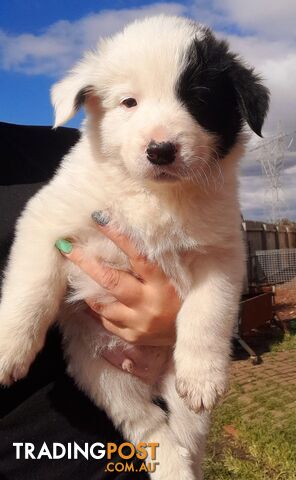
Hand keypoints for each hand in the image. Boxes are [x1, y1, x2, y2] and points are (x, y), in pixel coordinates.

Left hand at [55, 212, 180, 346]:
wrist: (196, 335)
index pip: (138, 256)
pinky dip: (98, 310)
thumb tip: (140, 234)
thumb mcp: (180, 277)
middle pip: (110, 281)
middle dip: (85, 263)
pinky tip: (94, 300)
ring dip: (88, 290)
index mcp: (163, 284)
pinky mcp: (133, 337)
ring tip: (75, 275)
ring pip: (103, 305)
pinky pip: (107, 322)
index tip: (99, 218)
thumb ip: (160, 261)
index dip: (118, 236)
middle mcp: (148, 304)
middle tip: (66, 247)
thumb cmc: (188, 298)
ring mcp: (138, 323)